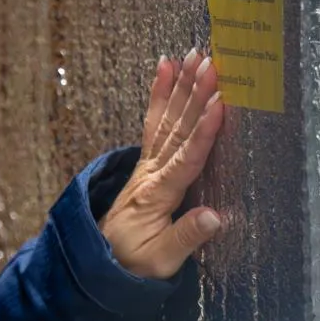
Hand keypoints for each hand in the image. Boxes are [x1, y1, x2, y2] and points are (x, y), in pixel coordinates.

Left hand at [99, 49, 226, 279]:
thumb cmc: (133, 265)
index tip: (221, 104)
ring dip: (181, 86)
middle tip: (211, 62)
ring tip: (193, 55)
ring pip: (167, 120)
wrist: (99, 263)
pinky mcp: (147, 164)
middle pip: (177, 129)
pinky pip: (154, 123)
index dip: (204, 132)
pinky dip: (159, 95)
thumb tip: (215, 217)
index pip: (185, 159)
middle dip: (195, 94)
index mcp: (158, 196)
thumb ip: (186, 237)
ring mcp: (147, 165)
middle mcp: (151, 173)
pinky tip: (165, 68)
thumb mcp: (160, 262)